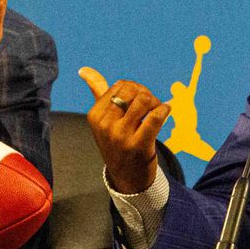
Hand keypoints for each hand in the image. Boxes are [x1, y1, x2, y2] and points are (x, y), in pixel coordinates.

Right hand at [79, 67, 170, 193]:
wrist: (128, 179)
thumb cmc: (117, 143)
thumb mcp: (104, 120)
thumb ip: (96, 91)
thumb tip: (84, 70)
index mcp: (95, 115)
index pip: (121, 85)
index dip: (136, 89)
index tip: (139, 102)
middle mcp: (105, 125)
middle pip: (133, 90)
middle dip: (146, 94)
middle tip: (151, 107)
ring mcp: (121, 136)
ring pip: (145, 100)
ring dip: (156, 103)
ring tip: (157, 111)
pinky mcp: (139, 145)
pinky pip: (155, 116)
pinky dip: (164, 109)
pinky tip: (166, 111)